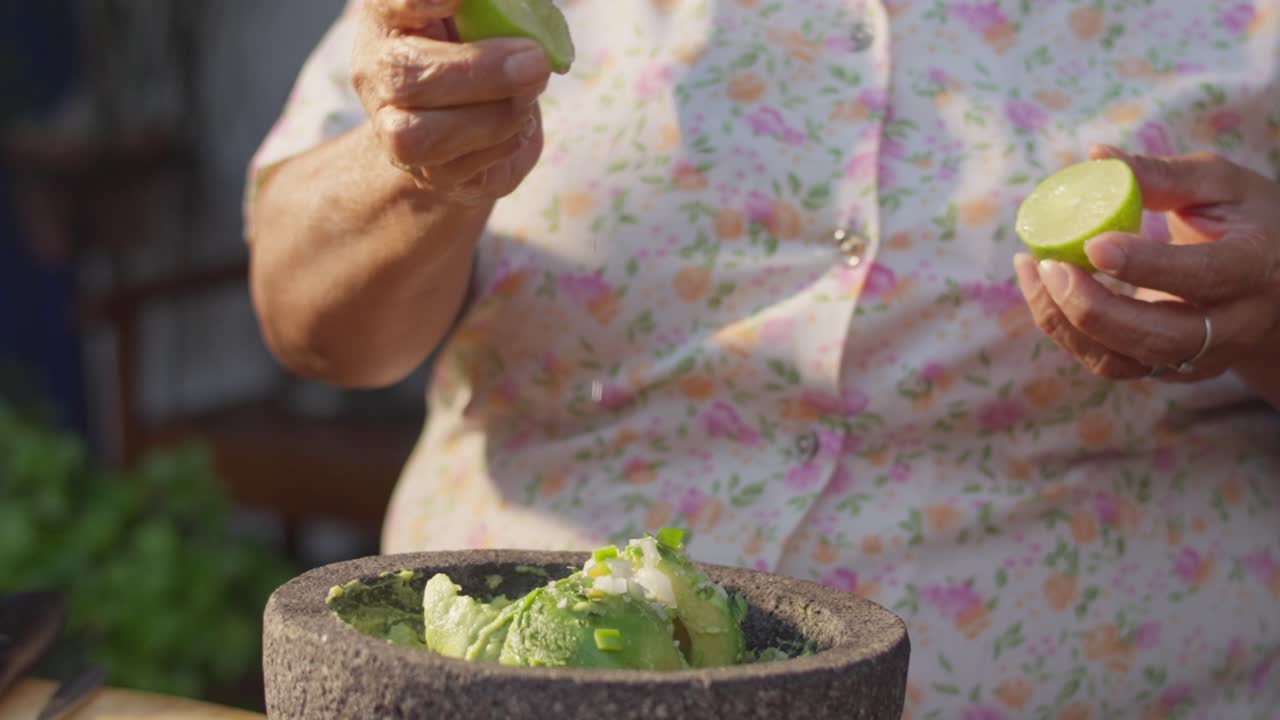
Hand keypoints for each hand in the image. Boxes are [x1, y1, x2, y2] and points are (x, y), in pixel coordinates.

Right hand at [351, 0, 550, 203]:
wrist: (468, 122)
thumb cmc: (480, 49)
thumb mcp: (487, 18)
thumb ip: (494, 12)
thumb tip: (525, 12)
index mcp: (390, 18)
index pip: (386, 4)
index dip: (414, 1)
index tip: (455, 0)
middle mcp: (379, 70)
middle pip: (403, 76)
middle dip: (478, 72)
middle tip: (534, 62)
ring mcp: (392, 128)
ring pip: (419, 136)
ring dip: (493, 118)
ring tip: (529, 98)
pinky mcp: (427, 173)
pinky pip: (459, 168)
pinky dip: (503, 143)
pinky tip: (519, 124)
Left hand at [1014, 146, 1279, 397]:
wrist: (1276, 282)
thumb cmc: (1246, 219)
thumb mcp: (1219, 185)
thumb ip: (1161, 175)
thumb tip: (1096, 157)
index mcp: (1255, 269)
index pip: (1202, 276)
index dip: (1145, 265)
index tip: (1094, 244)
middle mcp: (1230, 326)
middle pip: (1155, 338)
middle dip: (1091, 307)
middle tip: (1048, 264)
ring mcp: (1197, 357)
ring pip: (1120, 361)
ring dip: (1063, 321)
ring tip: (1033, 268)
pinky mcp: (1166, 371)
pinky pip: (1106, 362)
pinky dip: (1064, 330)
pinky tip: (1043, 287)